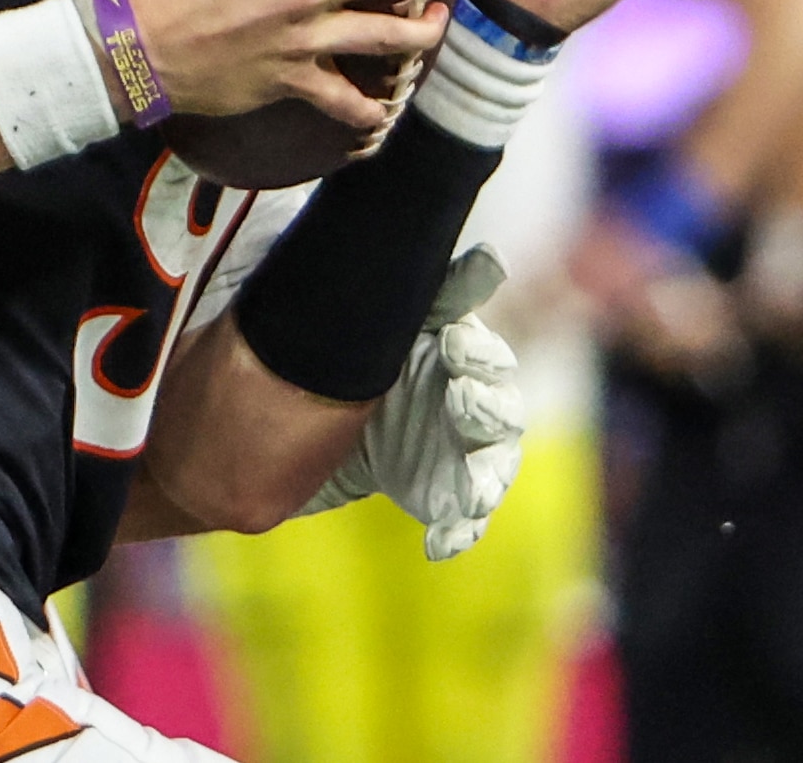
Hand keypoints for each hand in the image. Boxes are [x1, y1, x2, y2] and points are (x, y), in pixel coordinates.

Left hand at [300, 245, 525, 559]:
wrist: (307, 417)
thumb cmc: (347, 352)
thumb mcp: (368, 318)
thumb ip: (421, 292)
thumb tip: (482, 257)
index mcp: (451, 347)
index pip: (476, 346)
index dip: (472, 348)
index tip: (452, 343)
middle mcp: (466, 394)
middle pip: (495, 401)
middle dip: (485, 403)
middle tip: (463, 396)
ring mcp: (462, 447)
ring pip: (493, 461)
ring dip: (488, 474)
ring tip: (476, 488)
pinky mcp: (448, 493)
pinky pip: (465, 518)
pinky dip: (459, 531)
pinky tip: (440, 544)